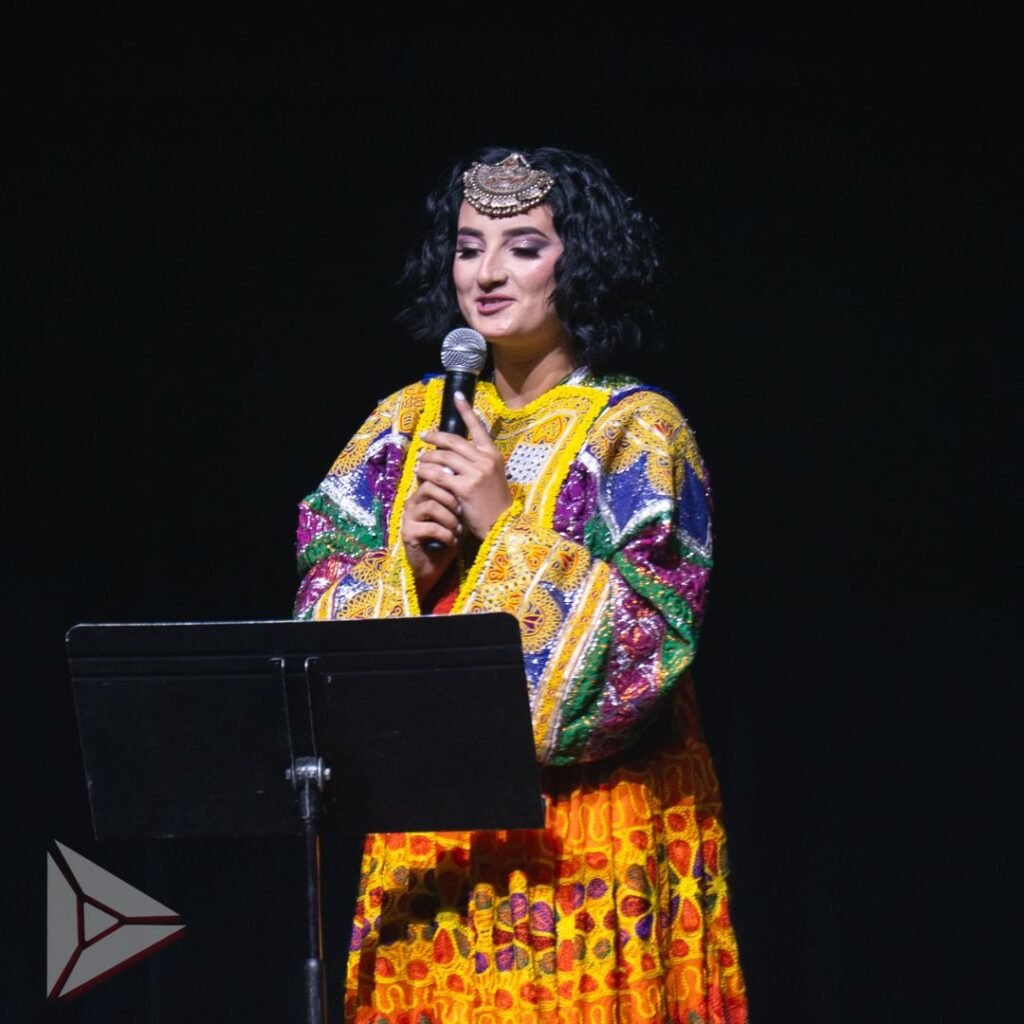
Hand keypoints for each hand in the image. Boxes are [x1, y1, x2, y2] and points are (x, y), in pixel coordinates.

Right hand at [401, 476, 460, 599]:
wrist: (434, 565)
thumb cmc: (448, 537)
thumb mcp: (455, 516)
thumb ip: (457, 498)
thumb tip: (471, 480)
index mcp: (422, 495)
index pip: (434, 476)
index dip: (452, 485)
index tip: (466, 499)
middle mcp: (412, 503)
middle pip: (430, 486)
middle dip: (451, 500)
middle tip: (462, 513)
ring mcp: (408, 517)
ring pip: (431, 506)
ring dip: (450, 519)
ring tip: (459, 530)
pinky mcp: (408, 533)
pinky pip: (430, 527)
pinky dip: (446, 535)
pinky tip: (452, 541)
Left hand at [416, 391, 511, 541]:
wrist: (501, 524)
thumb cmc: (494, 503)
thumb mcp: (492, 476)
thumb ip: (476, 463)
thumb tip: (452, 454)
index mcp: (493, 454)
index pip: (478, 427)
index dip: (466, 410)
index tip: (457, 396)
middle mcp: (485, 460)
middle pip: (454, 441)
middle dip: (436, 437)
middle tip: (425, 436)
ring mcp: (475, 473)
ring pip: (444, 457)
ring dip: (429, 457)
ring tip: (421, 459)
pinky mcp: (464, 487)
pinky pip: (439, 475)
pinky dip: (427, 472)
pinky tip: (421, 472)